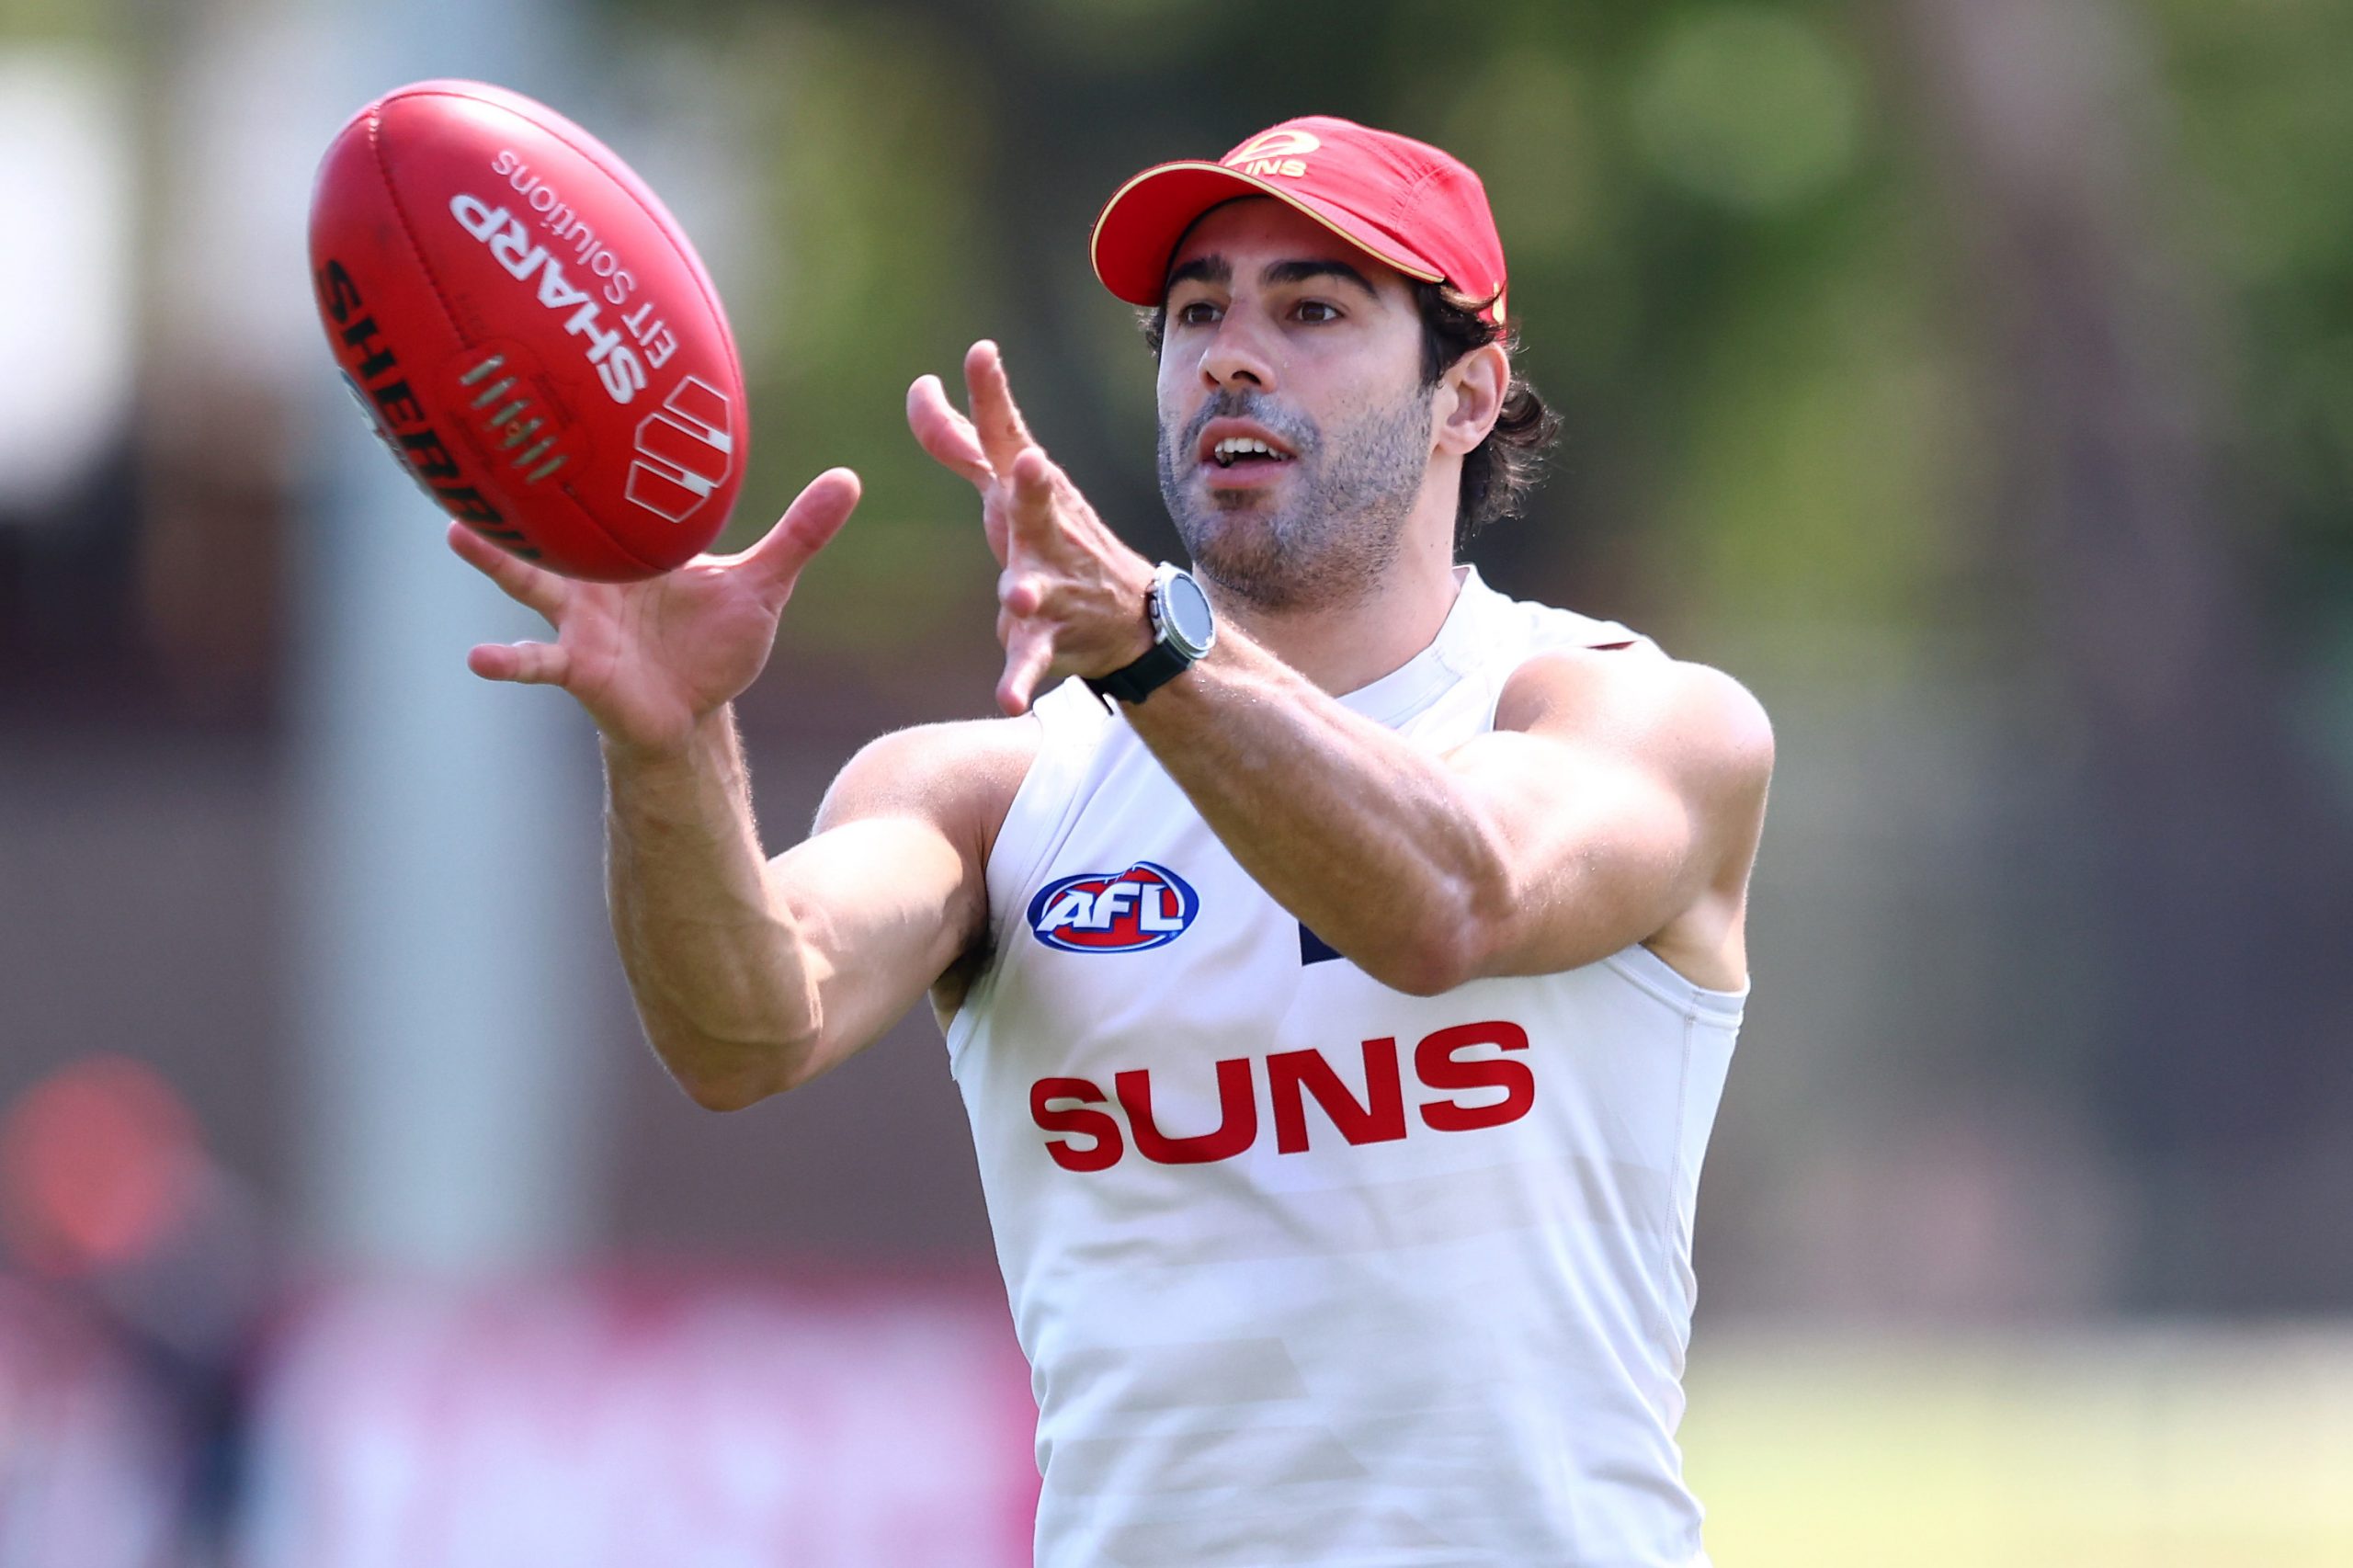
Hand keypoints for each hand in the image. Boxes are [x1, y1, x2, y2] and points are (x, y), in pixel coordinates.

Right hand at [449, 468, 860, 756]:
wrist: (692, 711)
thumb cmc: (715, 645)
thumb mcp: (761, 585)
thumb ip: (798, 535)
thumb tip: (849, 478)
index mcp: (632, 544)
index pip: (608, 488)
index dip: (589, 447)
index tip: (562, 390)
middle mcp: (594, 573)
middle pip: (551, 524)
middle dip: (520, 489)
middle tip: (475, 442)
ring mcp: (578, 618)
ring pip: (528, 579)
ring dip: (494, 558)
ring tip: (456, 532)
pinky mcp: (577, 666)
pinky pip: (536, 660)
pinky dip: (509, 658)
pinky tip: (478, 657)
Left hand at [908, 341, 1155, 714]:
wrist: (1130, 619)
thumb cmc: (1057, 538)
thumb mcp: (1010, 488)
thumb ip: (963, 441)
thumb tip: (920, 389)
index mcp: (1029, 492)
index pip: (1006, 440)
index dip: (991, 397)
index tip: (979, 353)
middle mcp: (1044, 533)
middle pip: (1035, 506)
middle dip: (1033, 487)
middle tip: (1034, 465)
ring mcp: (1051, 587)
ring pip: (1036, 589)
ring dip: (1027, 593)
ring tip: (1018, 599)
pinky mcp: (1049, 639)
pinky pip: (1030, 662)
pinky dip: (1019, 682)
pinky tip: (1009, 701)